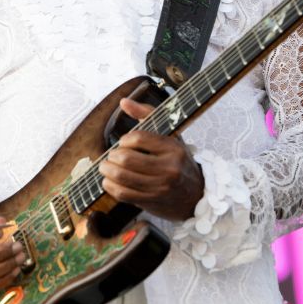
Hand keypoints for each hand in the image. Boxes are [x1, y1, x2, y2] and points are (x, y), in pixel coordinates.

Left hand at [99, 98, 204, 220]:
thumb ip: (147, 115)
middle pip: (127, 159)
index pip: (139, 138)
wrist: (196, 195)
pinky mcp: (151, 201)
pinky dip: (110, 186)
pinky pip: (122, 193)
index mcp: (174, 149)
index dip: (124, 139)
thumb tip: (124, 101)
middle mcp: (169, 168)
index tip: (124, 143)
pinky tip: (109, 181)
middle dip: (113, 156)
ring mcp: (160, 187)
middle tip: (112, 156)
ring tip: (106, 167)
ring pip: (122, 177)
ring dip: (107, 171)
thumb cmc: (179, 162)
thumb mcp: (171, 137)